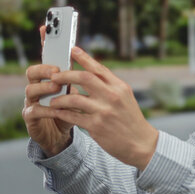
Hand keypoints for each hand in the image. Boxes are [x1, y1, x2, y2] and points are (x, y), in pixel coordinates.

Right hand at [22, 26, 74, 156]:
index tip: (46, 27)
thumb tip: (90, 60)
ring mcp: (31, 102)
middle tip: (57, 70)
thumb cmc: (72, 112)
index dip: (44, 43)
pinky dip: (43, 109)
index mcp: (50, 78)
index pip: (45, 57)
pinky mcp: (31, 118)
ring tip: (56, 87)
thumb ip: (81, 79)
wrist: (63, 137)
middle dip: (43, 68)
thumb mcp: (80, 94)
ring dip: (43, 87)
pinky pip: (32, 111)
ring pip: (29, 89)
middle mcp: (38, 87)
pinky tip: (52, 109)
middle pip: (32, 71)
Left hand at [49, 47, 158, 170]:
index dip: (83, 57)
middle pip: (83, 78)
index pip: (99, 68)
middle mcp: (112, 96)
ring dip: (60, 98)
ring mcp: (104, 111)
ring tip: (54, 100)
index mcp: (120, 87)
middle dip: (65, 75)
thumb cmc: (131, 120)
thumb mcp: (126, 98)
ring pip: (74, 98)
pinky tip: (57, 112)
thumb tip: (91, 73)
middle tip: (54, 76)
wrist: (141, 143)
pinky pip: (73, 116)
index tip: (72, 50)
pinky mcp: (96, 126)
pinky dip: (62, 113)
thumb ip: (110, 86)